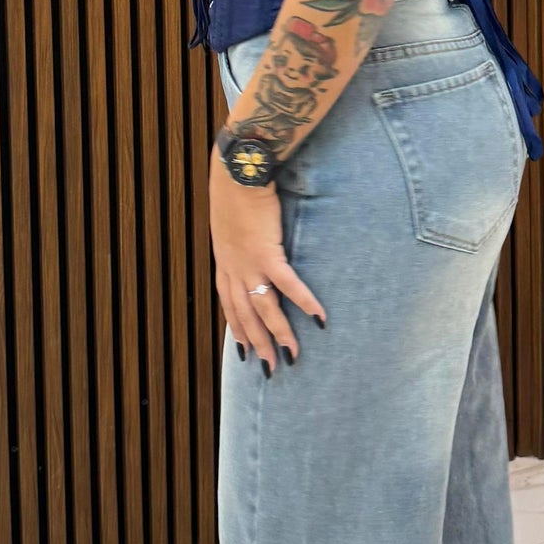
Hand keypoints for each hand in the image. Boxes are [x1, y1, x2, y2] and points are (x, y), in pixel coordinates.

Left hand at [208, 148, 326, 371]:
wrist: (236, 174)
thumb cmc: (234, 191)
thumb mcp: (228, 222)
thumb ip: (238, 240)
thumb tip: (249, 245)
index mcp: (224, 263)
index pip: (229, 306)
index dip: (237, 329)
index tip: (244, 350)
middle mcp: (233, 270)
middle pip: (246, 315)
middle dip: (257, 344)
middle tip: (269, 368)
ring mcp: (249, 264)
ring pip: (265, 309)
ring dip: (280, 334)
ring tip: (293, 355)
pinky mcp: (268, 253)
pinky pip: (288, 285)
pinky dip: (304, 303)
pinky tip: (318, 319)